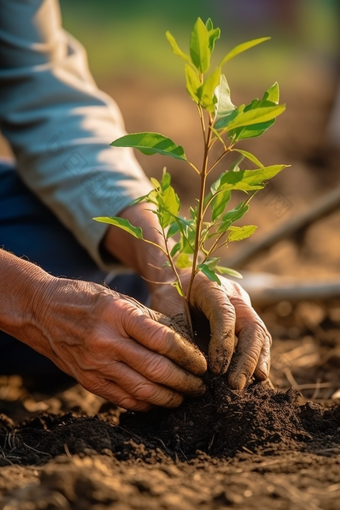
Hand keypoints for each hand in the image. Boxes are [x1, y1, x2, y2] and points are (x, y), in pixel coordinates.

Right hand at [26, 278, 206, 410]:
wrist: (42, 311)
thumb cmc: (85, 299)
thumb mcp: (119, 298)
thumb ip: (149, 320)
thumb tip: (183, 342)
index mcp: (118, 315)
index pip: (163, 341)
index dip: (188, 356)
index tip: (203, 364)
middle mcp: (107, 342)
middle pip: (157, 370)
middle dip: (186, 382)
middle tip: (202, 386)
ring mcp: (95, 364)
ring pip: (142, 390)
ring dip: (170, 397)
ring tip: (186, 397)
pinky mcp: (87, 380)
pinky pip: (122, 399)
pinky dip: (145, 404)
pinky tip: (159, 402)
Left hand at [150, 271, 270, 389]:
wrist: (177, 277)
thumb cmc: (169, 294)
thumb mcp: (167, 310)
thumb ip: (182, 332)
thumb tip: (195, 367)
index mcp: (212, 286)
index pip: (225, 314)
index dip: (224, 343)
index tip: (216, 369)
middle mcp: (234, 295)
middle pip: (252, 327)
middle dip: (246, 360)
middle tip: (235, 385)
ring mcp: (244, 306)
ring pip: (260, 334)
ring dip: (255, 363)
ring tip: (246, 386)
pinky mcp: (246, 318)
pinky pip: (258, 340)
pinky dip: (256, 361)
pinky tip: (253, 381)